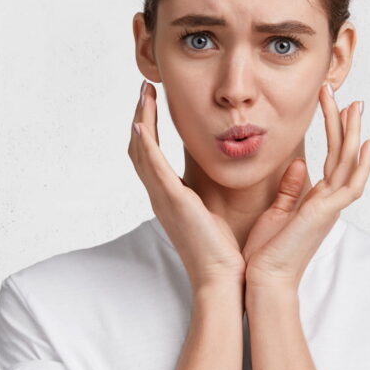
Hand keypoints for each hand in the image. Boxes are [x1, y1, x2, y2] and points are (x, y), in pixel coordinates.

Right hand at [129, 80, 246, 291]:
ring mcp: (163, 198)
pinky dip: (145, 144)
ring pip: (141, 152)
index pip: (151, 155)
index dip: (149, 127)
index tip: (153, 102)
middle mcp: (160, 196)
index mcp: (170, 198)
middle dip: (140, 116)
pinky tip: (143, 123)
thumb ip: (218, 189)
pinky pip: (153, 167)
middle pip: (139, 149)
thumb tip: (230, 167)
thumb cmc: (223, 253)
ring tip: (145, 94)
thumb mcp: (218, 212)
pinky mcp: (173, 201)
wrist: (222, 280)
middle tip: (144, 89)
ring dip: (141, 119)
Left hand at [243, 83, 369, 292]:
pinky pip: (351, 184)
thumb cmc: (267, 253)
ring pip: (349, 162)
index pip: (330, 157)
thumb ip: (290, 188)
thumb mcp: (277, 212)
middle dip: (344, 122)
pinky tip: (365, 143)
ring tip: (353, 104)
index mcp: (318, 200)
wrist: (264, 279)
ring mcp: (332, 207)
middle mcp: (330, 201)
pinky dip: (361, 164)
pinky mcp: (328, 213)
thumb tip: (298, 163)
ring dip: (352, 132)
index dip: (332, 129)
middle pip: (342, 153)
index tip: (330, 104)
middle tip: (344, 93)